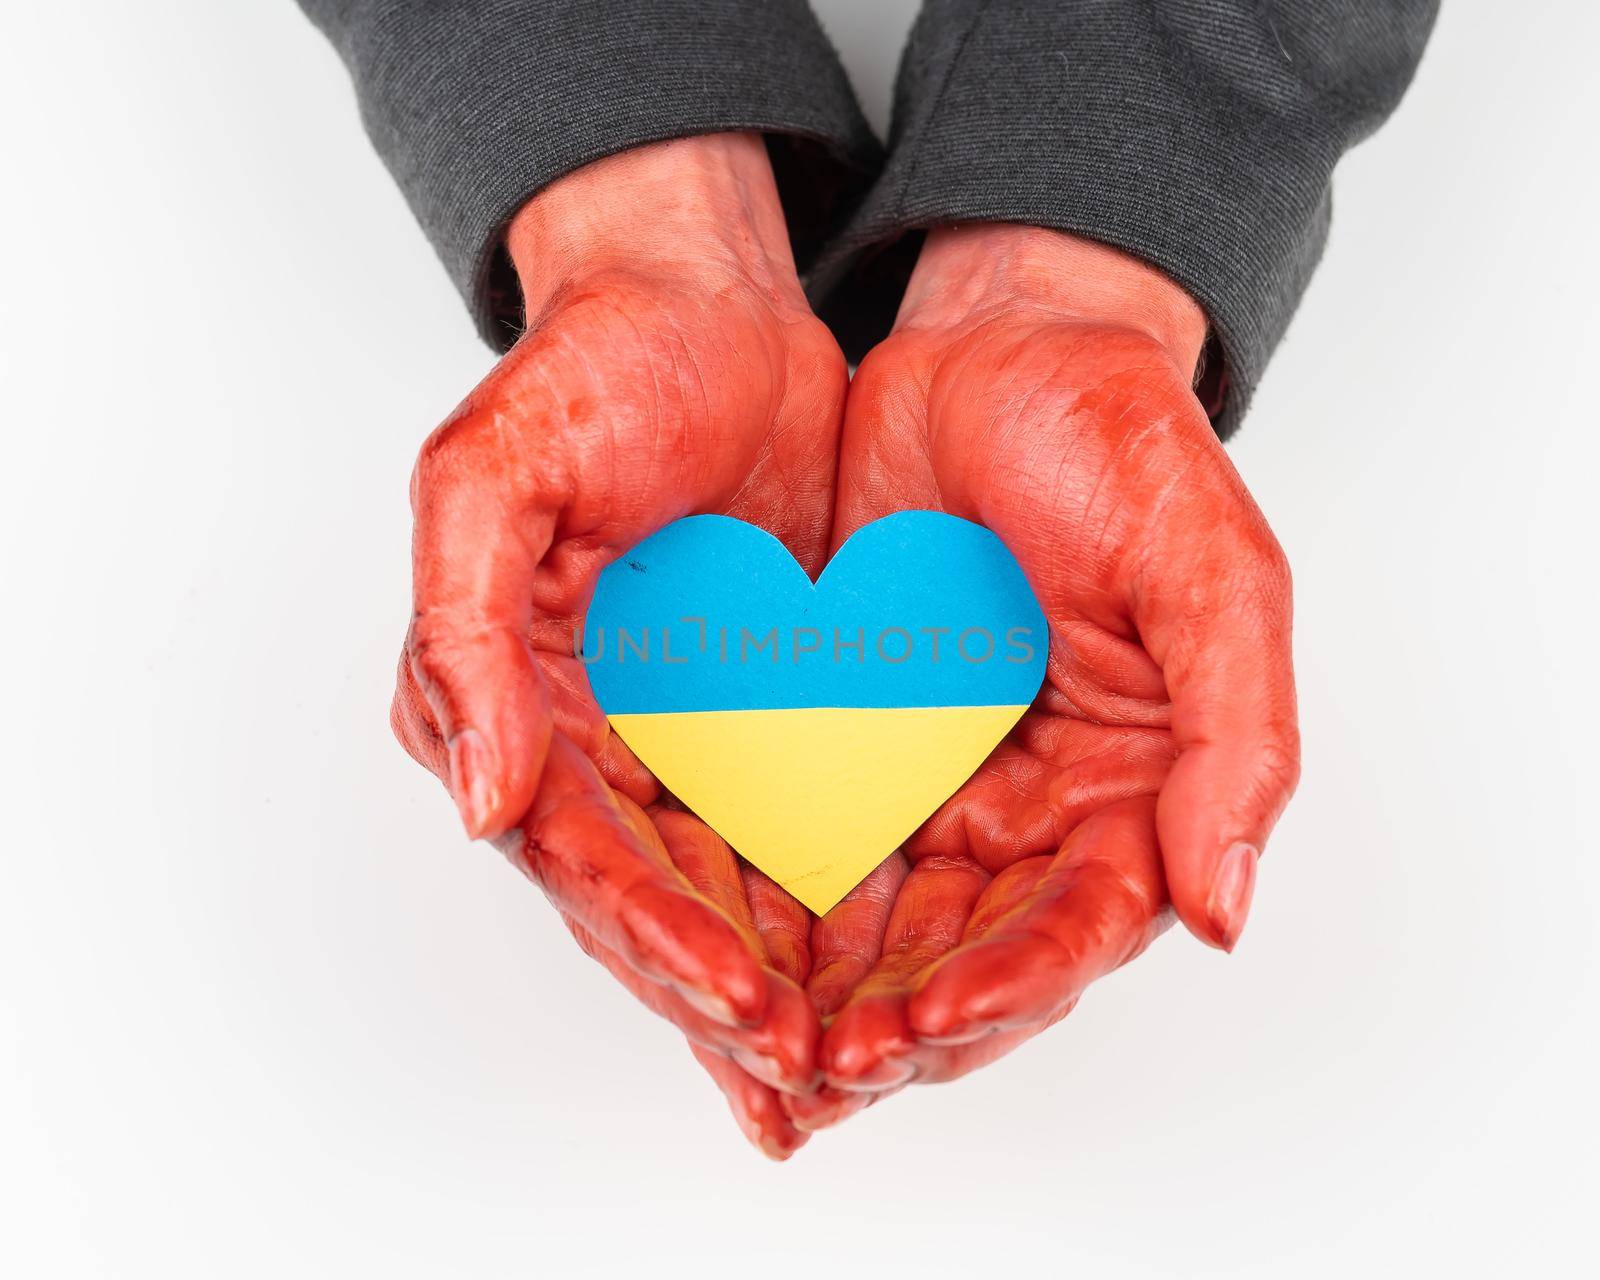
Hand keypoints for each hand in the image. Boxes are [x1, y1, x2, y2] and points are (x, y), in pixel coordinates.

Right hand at [389, 135, 847, 1156]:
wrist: (701, 306)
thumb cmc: (585, 375)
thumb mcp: (487, 481)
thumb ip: (464, 638)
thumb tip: (482, 802)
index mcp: (510, 706)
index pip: (582, 856)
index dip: (654, 937)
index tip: (737, 1001)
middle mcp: (589, 739)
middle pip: (654, 899)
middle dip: (721, 988)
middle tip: (804, 1071)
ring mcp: (679, 728)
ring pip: (727, 884)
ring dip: (779, 974)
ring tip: (846, 1064)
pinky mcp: (761, 704)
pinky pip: (794, 818)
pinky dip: (827, 898)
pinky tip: (879, 962)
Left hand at [798, 225, 1299, 1117]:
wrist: (1000, 350)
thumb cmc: (1124, 447)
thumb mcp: (1212, 576)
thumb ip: (1236, 741)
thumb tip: (1226, 912)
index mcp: (1134, 790)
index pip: (1074, 929)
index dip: (1004, 988)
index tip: (919, 1023)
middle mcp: (1037, 808)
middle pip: (970, 954)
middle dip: (898, 1023)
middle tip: (820, 1069)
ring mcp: (939, 778)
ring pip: (883, 926)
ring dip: (827, 993)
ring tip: (758, 1046)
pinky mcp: (852, 740)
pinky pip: (809, 842)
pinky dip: (770, 907)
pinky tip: (717, 951)